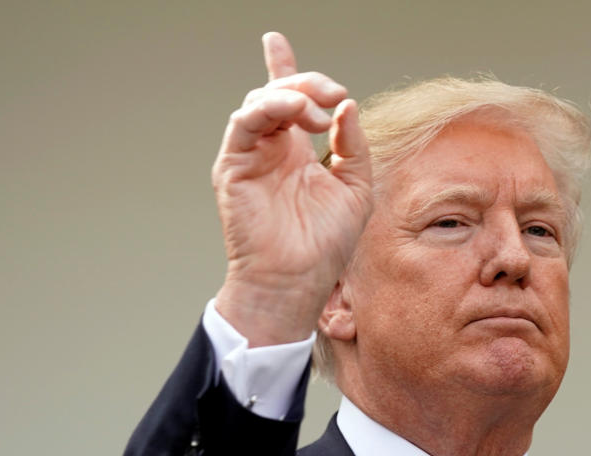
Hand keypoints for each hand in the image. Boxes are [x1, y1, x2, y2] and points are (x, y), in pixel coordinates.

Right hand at [212, 32, 372, 345]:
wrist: (297, 279)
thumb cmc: (325, 245)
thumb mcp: (355, 188)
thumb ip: (353, 145)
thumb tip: (347, 106)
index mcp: (298, 154)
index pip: (289, 103)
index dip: (285, 70)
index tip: (274, 41)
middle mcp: (273, 150)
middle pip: (280, 94)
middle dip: (307, 82)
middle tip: (333, 93)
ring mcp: (251, 156)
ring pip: (261, 102)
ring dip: (292, 95)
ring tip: (317, 112)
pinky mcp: (234, 166)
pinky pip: (245, 122)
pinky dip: (269, 109)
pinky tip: (296, 114)